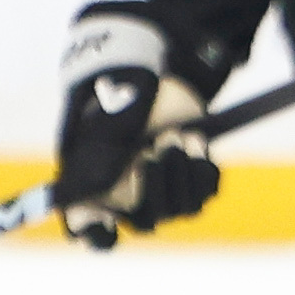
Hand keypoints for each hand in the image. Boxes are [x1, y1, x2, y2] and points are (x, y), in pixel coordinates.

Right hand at [52, 5, 219, 247]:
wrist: (162, 59)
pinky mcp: (191, 176)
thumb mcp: (111, 110)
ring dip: (184, 174)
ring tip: (181, 134)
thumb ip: (102, 152)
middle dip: (158, 187)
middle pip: (146, 222)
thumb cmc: (123, 80)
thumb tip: (89, 194)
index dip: (95, 236)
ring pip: (180, 210)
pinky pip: (205, 192)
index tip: (106, 231)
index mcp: (92, 178)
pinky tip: (196, 140)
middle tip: (162, 143)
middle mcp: (126, 190)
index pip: (90, 229)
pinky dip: (204, 168)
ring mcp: (161, 185)